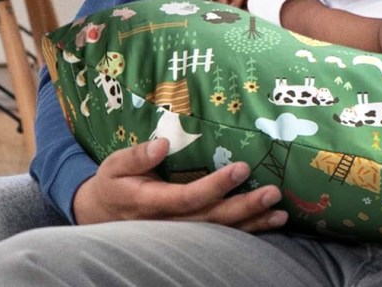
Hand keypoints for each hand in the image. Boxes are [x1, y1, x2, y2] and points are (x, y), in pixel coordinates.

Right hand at [73, 138, 287, 231]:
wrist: (101, 215)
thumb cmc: (113, 184)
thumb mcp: (114, 166)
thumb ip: (136, 156)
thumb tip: (161, 144)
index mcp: (150, 203)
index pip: (188, 197)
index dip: (216, 185)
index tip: (241, 168)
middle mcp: (169, 224)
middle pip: (212, 218)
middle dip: (244, 207)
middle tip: (273, 192)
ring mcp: (182, 235)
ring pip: (221, 232)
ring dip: (253, 223)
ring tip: (280, 213)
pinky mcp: (192, 237)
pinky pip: (223, 237)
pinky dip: (249, 231)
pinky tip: (272, 223)